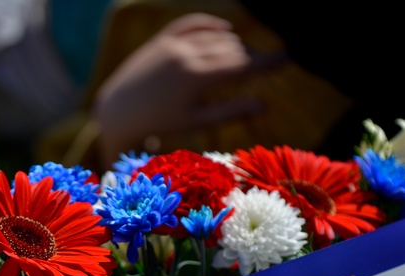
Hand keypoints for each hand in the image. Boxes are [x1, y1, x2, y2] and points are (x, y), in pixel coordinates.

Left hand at [93, 13, 282, 162]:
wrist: (118, 111)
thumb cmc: (159, 123)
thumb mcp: (196, 121)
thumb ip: (230, 111)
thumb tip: (264, 105)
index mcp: (197, 78)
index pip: (242, 65)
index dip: (267, 62)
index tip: (286, 59)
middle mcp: (186, 54)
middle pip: (231, 49)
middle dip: (251, 56)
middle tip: (265, 66)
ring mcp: (172, 44)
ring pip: (215, 36)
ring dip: (234, 44)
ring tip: (245, 57)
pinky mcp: (162, 39)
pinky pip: (192, 23)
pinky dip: (211, 25)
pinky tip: (225, 30)